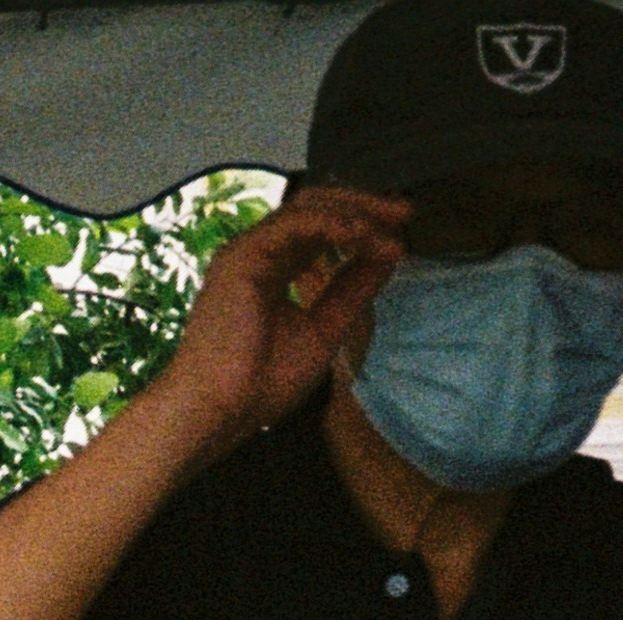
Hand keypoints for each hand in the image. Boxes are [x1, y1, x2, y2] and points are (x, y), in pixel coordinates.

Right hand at [153, 188, 406, 452]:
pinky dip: (332, 223)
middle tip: (404, 212)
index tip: (399, 232)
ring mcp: (247, 252)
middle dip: (363, 205)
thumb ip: (354, 289)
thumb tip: (390, 251)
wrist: (218, 410)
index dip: (360, 225)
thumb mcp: (325, 329)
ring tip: (388, 226)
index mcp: (271, 272)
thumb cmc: (259, 384)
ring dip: (354, 212)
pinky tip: (361, 234)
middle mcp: (257, 255)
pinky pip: (295, 222)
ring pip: (307, 207)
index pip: (318, 231)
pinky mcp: (242, 255)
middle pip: (315, 207)